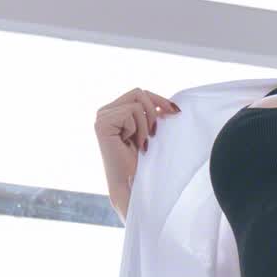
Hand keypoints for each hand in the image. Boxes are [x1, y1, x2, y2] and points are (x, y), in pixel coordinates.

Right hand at [94, 86, 182, 202]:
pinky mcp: (103, 123)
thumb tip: (169, 104)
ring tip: (141, 143)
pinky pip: (130, 112)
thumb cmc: (139, 162)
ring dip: (145, 125)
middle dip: (153, 111)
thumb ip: (152, 115)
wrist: (130, 183)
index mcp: (113, 111)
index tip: (175, 110)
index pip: (138, 94)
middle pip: (137, 93)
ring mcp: (101, 117)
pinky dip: (138, 129)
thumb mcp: (148, 132)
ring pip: (136, 104)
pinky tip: (133, 144)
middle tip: (154, 133)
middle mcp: (104, 111)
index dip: (158, 99)